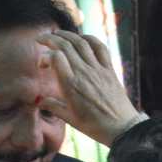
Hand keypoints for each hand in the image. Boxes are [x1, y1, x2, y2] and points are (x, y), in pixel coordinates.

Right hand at [36, 30, 142, 145]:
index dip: (44, 56)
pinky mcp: (109, 70)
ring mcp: (98, 69)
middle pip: (65, 46)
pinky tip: (82, 38)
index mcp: (71, 85)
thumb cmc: (93, 126)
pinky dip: (90, 38)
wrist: (121, 127)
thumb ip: (53, 107)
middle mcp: (84, 73)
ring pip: (81, 43)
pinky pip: (100, 48)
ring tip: (57, 33)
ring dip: (67, 35)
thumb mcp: (70, 118)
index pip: (55, 58)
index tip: (41, 64)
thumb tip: (40, 102)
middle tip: (41, 38)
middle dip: (50, 39)